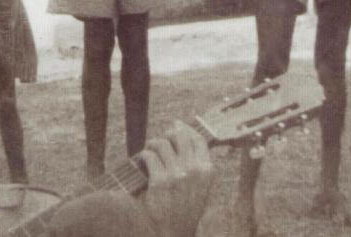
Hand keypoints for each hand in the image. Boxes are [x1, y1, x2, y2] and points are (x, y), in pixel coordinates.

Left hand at [139, 121, 213, 236]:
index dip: (187, 128)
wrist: (175, 232)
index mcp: (207, 170)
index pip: (198, 139)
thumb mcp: (201, 187)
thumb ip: (198, 166)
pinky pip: (150, 156)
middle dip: (169, 132)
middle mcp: (194, 169)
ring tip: (150, 147)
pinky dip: (145, 155)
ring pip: (162, 143)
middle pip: (180, 136)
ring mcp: (177, 174)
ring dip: (153, 142)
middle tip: (162, 136)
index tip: (178, 125)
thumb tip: (185, 140)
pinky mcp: (160, 181)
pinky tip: (143, 159)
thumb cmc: (186, 210)